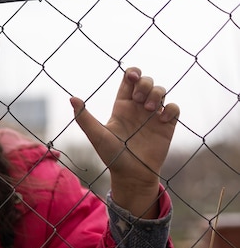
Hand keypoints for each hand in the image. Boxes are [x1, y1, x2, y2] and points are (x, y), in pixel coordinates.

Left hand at [70, 67, 179, 217]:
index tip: (132, 77)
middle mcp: (138, 108)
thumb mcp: (96, 135)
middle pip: (146, 81)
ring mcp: (153, 116)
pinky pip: (174, 108)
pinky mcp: (166, 125)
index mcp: (122, 106)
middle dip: (145, 83)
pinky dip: (171, 108)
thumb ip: (84, 117)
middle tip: (138, 100)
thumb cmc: (111, 156)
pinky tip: (162, 119)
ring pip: (161, 91)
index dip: (133, 72)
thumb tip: (72, 98)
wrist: (131, 174)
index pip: (129, 80)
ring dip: (157, 94)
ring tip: (148, 109)